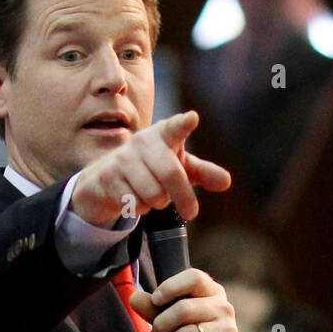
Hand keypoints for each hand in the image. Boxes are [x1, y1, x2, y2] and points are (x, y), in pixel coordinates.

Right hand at [70, 110, 230, 227]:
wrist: (106, 178)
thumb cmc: (151, 168)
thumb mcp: (178, 167)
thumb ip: (203, 173)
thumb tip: (226, 181)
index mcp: (164, 135)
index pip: (175, 127)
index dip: (183, 124)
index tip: (192, 118)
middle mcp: (143, 142)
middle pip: (171, 174)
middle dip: (184, 198)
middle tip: (191, 213)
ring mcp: (123, 159)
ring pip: (154, 194)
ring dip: (158, 203)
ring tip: (152, 196)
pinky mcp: (109, 177)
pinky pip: (135, 203)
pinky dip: (140, 208)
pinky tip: (134, 198)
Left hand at [130, 269, 242, 331]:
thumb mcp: (171, 318)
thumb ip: (153, 308)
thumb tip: (134, 298)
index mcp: (212, 292)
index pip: (194, 278)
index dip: (171, 287)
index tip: (156, 300)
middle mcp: (224, 308)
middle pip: (184, 309)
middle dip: (162, 324)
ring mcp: (228, 331)